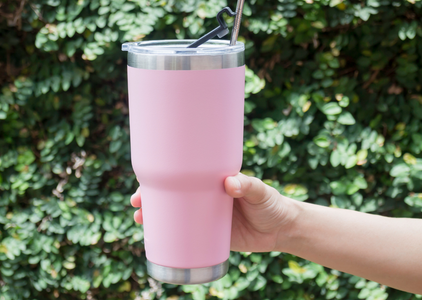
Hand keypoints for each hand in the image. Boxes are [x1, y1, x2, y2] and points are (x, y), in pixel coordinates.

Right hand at [130, 173, 294, 252]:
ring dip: (156, 219)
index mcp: (212, 182)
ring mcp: (206, 219)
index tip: (144, 183)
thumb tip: (230, 182)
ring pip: (175, 218)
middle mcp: (205, 199)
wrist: (283, 230)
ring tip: (141, 221)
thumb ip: (249, 186)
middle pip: (172, 197)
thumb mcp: (261, 192)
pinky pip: (187, 239)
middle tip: (137, 205)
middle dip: (151, 200)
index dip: (162, 179)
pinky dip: (172, 240)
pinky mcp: (212, 238)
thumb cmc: (273, 204)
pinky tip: (158, 242)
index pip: (182, 177)